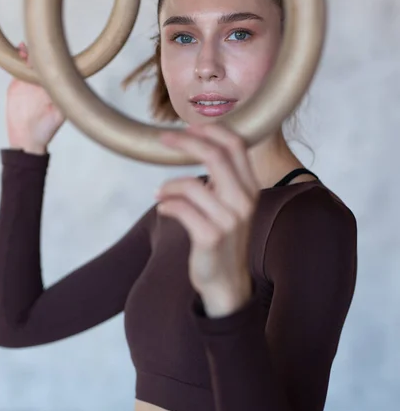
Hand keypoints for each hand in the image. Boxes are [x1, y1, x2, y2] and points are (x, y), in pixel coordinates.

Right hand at [6, 43, 64, 153]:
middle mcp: (45, 82)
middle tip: (39, 46)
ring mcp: (31, 82)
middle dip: (42, 52)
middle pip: (44, 62)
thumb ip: (64, 100)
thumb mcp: (60, 114)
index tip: (57, 51)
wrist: (25, 137)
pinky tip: (19, 50)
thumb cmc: (46, 129)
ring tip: (27, 47)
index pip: (58, 69)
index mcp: (56, 88)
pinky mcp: (18, 83)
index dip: (58, 58)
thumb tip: (74, 88)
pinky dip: (18, 59)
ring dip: (30, 53)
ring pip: (31, 62)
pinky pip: (18, 68)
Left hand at [156, 123, 258, 317]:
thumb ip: (223, 178)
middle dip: (184, 142)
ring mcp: (229, 220)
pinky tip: (163, 209)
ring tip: (159, 194)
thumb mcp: (232, 205)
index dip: (211, 130)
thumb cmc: (223, 239)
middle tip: (163, 139)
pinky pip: (180, 209)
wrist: (227, 282)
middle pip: (215, 155)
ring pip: (191, 184)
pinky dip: (166, 205)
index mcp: (250, 187)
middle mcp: (243, 200)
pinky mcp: (210, 236)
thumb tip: (197, 143)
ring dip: (168, 186)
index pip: (236, 145)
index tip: (189, 128)